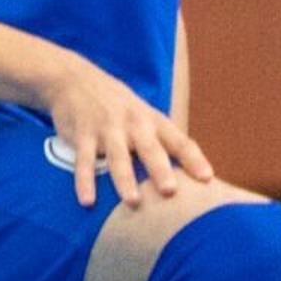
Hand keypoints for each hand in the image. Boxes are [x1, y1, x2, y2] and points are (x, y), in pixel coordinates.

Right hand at [40, 58, 212, 207]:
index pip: (178, 141)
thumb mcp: (143, 115)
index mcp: (153, 121)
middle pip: (149, 149)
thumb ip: (163, 141)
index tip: (206, 178)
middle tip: (170, 191)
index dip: (193, 159)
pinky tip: (88, 201)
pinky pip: (84, 161)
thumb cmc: (117, 106)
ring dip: (125, 179)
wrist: (74, 79)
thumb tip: (191, 174)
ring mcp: (107, 129)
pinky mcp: (82, 135)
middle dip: (160, 170)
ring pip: (117, 157)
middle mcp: (133, 124)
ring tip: (133, 201)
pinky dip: (85, 181)